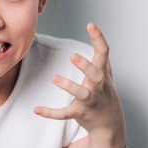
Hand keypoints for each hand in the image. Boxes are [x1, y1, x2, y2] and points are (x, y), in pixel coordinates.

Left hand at [34, 22, 124, 136]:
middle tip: (72, 55)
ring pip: (82, 94)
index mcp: (103, 73)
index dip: (99, 39)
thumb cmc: (105, 91)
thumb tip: (98, 25)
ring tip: (55, 78)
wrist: (110, 123)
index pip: (104, 54)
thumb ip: (100, 50)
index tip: (91, 24)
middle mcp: (99, 87)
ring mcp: (90, 101)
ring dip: (69, 87)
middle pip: (96, 75)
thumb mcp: (106, 70)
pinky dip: (51, 113)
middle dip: (86, 66)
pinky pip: (65, 113)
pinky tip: (37, 109)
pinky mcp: (80, 113)